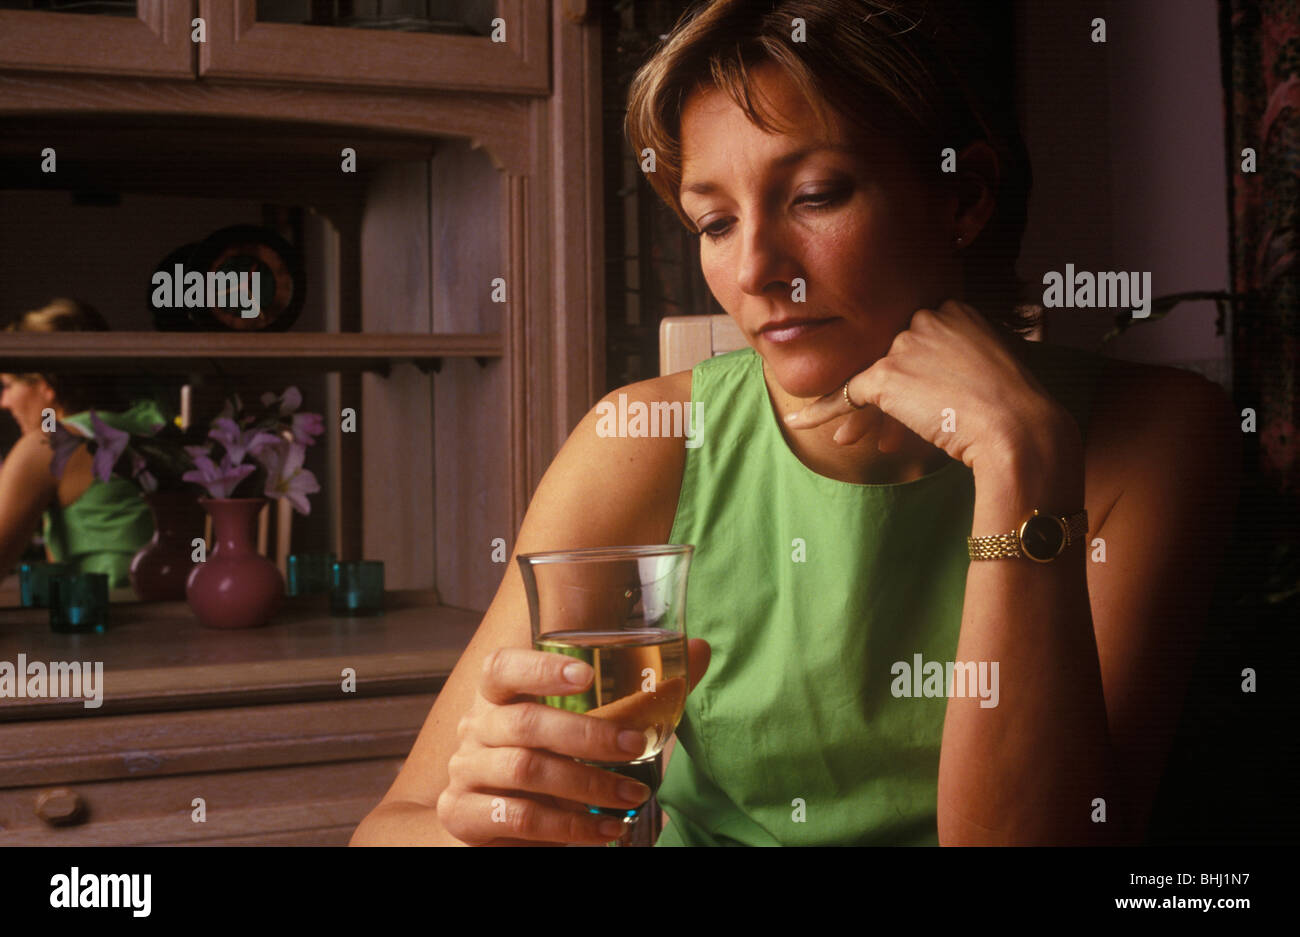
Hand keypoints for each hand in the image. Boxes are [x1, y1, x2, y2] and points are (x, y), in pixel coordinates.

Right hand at [436, 638, 710, 845]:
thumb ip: (638, 690)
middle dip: (587, 736)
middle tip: (634, 748)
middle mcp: (476, 728)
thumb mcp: (582, 725)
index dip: (541, 668)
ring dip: (588, 788)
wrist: (498, 819)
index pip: (504, 668)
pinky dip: (569, 828)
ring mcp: (466, 772)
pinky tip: (604, 832)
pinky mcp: (464, 816)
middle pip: (526, 724)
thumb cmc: (549, 758)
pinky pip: (519, 819)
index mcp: (498, 694)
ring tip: (633, 798)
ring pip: (527, 772)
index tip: (586, 674)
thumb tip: (700, 649)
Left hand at [783, 300, 1071, 475]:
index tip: (910, 398)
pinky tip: (801, 422)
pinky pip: (846, 393)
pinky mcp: (887, 374)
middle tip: (872, 428)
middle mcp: (926, 316)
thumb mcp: (993, 372)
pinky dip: (823, 410)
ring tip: (845, 439)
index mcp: (956, 309)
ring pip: (869, 377)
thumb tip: (934, 386)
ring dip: (858, 414)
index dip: (906, 375)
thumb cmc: (1016, 411)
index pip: (914, 338)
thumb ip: (961, 363)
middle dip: (880, 395)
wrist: (1020, 430)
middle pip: (888, 356)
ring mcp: (905, 343)